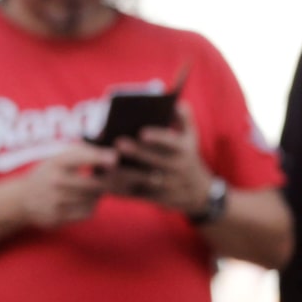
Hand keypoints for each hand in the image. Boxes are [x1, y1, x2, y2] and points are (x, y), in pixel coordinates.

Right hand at [13, 145, 112, 228]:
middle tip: (113, 178)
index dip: (99, 158)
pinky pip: (87, 212)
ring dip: (98, 194)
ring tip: (93, 189)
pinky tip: (83, 201)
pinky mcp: (57, 217)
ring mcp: (55, 201)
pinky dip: (90, 207)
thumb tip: (114, 153)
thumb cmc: (51, 174)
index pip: (80, 157)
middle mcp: (54, 181)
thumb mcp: (60, 158)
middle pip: (95, 183)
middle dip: (108, 181)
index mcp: (55, 162)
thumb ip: (86, 151)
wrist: (22, 199)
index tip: (115, 159)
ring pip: (93, 199)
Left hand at [109, 99, 216, 216]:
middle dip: (136, 153)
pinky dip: (119, 189)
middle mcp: (176, 170)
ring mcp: (166, 186)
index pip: (172, 144)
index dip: (158, 138)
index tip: (142, 132)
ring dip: (124, 173)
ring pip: (142, 180)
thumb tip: (175, 102)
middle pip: (154, 161)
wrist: (198, 193)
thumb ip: (183, 118)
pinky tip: (103, 181)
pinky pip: (135, 194)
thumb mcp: (191, 137)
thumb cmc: (187, 157)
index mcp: (184, 152)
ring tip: (105, 165)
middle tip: (117, 143)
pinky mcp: (154, 199)